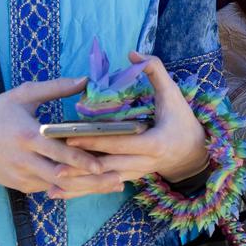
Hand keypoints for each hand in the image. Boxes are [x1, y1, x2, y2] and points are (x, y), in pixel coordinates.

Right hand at [0, 77, 122, 194]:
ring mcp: (22, 176)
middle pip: (63, 175)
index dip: (82, 159)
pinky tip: (90, 186)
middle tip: (118, 179)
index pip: (60, 152)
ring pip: (59, 186)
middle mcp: (26, 160)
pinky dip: (69, 188)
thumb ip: (56, 87)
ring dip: (85, 187)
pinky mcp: (20, 186)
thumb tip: (85, 80)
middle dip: (92, 179)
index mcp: (28, 136)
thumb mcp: (24, 95)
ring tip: (111, 185)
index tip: (104, 162)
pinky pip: (48, 188)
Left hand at [55, 53, 206, 198]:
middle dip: (80, 167)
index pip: (120, 143)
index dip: (96, 142)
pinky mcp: (128, 178)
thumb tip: (132, 53)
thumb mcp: (173, 92)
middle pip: (107, 167)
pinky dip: (82, 190)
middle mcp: (144, 163)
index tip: (72, 138)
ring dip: (78, 184)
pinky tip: (60, 192)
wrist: (194, 151)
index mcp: (154, 143)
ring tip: (51, 185)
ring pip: (102, 182)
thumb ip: (155, 70)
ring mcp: (135, 173)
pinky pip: (103, 185)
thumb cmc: (181, 118)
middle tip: (53, 163)